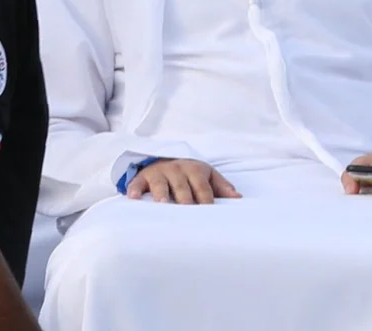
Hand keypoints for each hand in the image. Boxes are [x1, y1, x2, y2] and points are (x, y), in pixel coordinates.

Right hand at [125, 158, 240, 204]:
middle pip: (182, 184)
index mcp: (195, 169)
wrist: (164, 158)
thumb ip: (222, 187)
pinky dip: (134, 189)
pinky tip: (133, 198)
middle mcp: (176, 169)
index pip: (202, 185)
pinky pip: (137, 182)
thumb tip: (238, 199)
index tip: (209, 213)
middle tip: (187, 210)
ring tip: (163, 204)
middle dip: (184, 197)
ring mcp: (158, 172)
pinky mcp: (142, 177)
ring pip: (160, 182)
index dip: (206, 198)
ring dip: (161, 193)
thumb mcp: (207, 175)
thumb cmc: (190, 174)